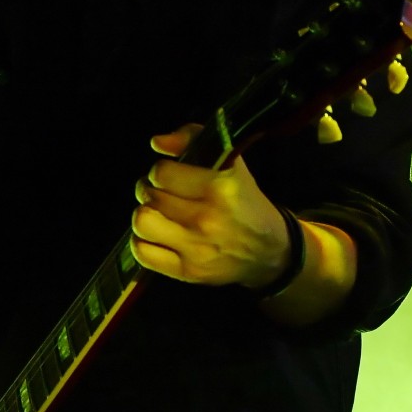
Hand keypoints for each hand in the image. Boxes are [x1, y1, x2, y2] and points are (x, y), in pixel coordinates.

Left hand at [130, 124, 290, 288]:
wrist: (269, 252)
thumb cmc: (245, 202)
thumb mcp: (230, 163)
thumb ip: (192, 139)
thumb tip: (157, 142)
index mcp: (220, 187)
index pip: (162, 172)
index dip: (161, 171)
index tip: (170, 176)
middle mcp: (207, 218)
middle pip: (150, 196)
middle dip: (151, 190)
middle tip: (162, 194)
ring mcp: (196, 248)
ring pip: (142, 222)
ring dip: (146, 214)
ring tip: (158, 213)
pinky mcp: (188, 272)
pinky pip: (142, 253)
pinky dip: (143, 242)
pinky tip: (157, 235)